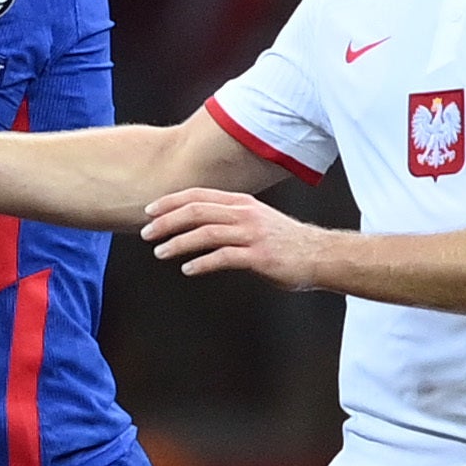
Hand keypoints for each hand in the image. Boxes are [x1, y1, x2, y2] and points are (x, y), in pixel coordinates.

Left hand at [142, 187, 334, 290]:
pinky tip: (188, 270)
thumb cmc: (284, 242)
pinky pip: (224, 257)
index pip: (198, 196)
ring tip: (160, 253)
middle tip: (145, 233)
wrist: (319, 256)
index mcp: (241, 203)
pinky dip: (202, 263)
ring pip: (206, 233)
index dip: (170, 202)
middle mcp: (245, 214)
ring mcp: (252, 234)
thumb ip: (228, 219)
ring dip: (179, 243)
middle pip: (197, 211)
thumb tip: (194, 225)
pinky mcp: (260, 256)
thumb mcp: (255, 220)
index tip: (148, 212)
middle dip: (167, 221)